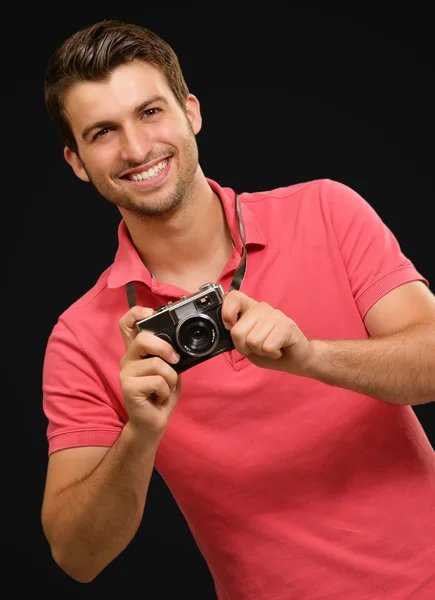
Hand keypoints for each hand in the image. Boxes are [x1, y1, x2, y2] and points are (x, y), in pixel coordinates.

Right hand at [118, 305, 181, 438]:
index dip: (136, 313)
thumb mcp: (170, 369)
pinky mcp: (127, 387)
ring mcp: (126, 372)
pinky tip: (158, 397)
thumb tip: (180, 344)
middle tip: (175, 361)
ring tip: (165, 388)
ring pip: (156, 363)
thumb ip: (170, 354)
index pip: (127, 323)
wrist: (153, 422)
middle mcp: (128, 358)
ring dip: (170, 378)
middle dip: (165, 348)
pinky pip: (157, 381)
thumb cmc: (161, 393)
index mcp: (137, 351)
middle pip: (143, 338)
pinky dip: (165, 391)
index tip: (150, 312)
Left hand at [221, 290, 315, 375]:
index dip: (227, 313)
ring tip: (270, 348)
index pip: (233, 297)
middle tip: (258, 347)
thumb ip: (236, 335)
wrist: (296, 358)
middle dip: (245, 347)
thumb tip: (228, 326)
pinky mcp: (287, 325)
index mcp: (250, 308)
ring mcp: (275, 314)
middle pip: (237, 331)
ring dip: (260, 351)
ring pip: (252, 341)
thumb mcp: (246, 344)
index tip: (230, 326)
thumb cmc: (269, 350)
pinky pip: (267, 347)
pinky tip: (279, 349)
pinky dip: (271, 354)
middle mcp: (262, 307)